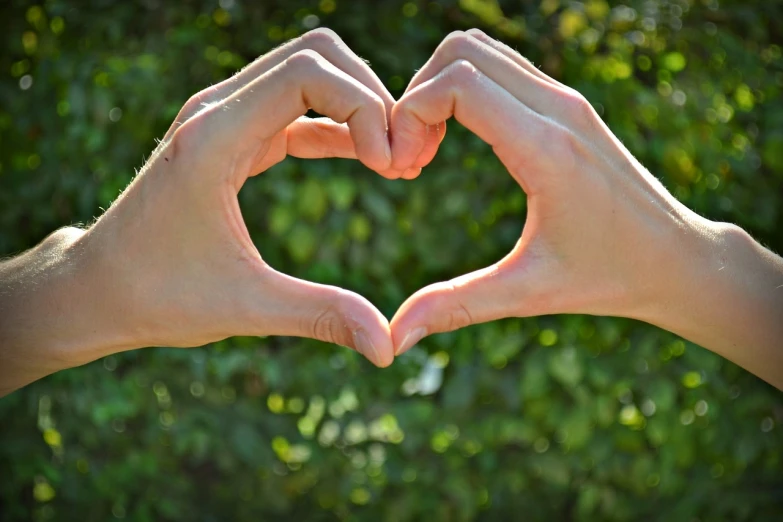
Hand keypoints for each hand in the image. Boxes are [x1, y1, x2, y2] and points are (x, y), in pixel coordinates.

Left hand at [1, 28, 416, 393]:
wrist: (96, 286)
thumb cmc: (155, 295)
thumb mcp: (244, 307)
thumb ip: (321, 316)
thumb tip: (387, 348)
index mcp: (214, 139)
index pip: (307, 73)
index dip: (364, 106)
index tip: (390, 165)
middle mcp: (216, 112)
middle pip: (315, 55)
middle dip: (371, 95)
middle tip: (403, 155)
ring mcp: (222, 118)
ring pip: (307, 72)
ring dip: (357, 105)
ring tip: (394, 160)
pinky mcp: (229, 136)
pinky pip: (296, 107)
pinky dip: (337, 123)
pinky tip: (367, 159)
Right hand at [388, 30, 782, 387]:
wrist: (678, 258)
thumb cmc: (609, 277)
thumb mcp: (527, 294)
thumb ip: (455, 307)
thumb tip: (394, 338)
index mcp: (546, 150)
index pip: (459, 83)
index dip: (411, 114)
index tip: (403, 166)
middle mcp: (559, 110)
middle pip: (461, 52)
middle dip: (417, 96)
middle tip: (411, 158)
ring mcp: (567, 100)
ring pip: (480, 50)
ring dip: (440, 88)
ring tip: (429, 149)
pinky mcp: (568, 105)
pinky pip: (502, 68)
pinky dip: (464, 89)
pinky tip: (457, 141)